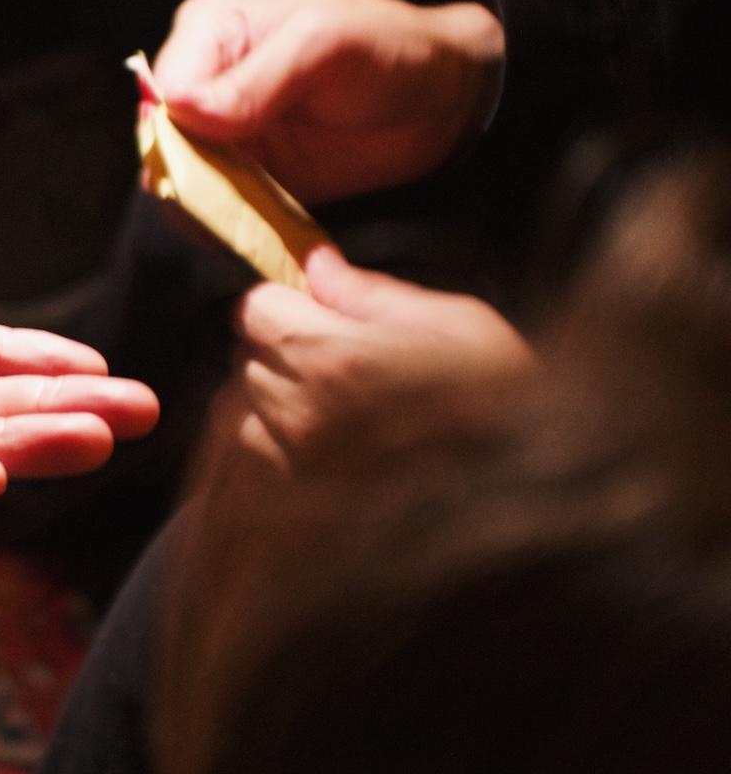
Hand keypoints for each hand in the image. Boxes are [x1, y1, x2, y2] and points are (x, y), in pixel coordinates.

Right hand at [152, 0, 503, 203]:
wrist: (439, 101)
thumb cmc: (388, 48)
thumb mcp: (326, 43)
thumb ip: (255, 77)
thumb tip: (178, 108)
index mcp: (210, 30)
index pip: (163, 88)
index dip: (178, 128)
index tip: (221, 151)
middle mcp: (201, 83)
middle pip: (160, 141)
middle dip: (185, 175)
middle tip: (231, 197)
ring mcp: (217, 137)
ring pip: (176, 182)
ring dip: (202, 208)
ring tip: (245, 216)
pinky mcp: (239, 180)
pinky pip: (208, 211)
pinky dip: (221, 228)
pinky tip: (249, 230)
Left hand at [229, 246, 532, 467]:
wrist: (533, 492)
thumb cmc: (506, 403)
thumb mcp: (455, 324)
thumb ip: (369, 293)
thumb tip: (315, 264)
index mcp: (334, 357)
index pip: (253, 309)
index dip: (283, 305)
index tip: (313, 315)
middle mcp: (300, 413)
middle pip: (246, 358)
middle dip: (280, 352)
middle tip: (338, 366)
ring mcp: (292, 468)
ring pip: (239, 412)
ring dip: (271, 404)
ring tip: (336, 414)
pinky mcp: (291, 510)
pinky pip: (252, 464)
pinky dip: (273, 451)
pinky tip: (326, 454)